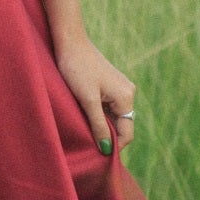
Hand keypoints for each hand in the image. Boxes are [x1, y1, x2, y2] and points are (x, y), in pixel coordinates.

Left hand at [54, 33, 135, 153]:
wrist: (70, 42)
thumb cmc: (77, 69)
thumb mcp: (87, 101)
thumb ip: (98, 126)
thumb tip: (106, 150)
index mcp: (126, 97)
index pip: (127, 133)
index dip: (113, 147)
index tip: (97, 156)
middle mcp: (128, 93)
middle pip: (121, 126)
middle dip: (107, 137)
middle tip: (88, 146)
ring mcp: (120, 88)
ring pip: (113, 117)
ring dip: (101, 126)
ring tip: (85, 131)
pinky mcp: (110, 85)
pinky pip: (108, 108)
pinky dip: (99, 116)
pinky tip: (85, 118)